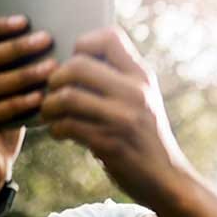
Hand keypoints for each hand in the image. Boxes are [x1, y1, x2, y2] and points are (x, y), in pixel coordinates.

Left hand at [40, 27, 195, 207]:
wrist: (167, 179)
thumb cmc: (146, 138)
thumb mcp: (143, 100)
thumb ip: (118, 79)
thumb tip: (72, 61)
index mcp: (143, 76)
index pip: (109, 36)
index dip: (83, 44)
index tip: (78, 64)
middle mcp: (136, 92)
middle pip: (77, 65)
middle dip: (55, 80)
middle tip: (53, 94)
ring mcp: (124, 118)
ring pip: (67, 96)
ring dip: (49, 107)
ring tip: (50, 115)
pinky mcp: (110, 143)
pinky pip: (67, 125)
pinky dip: (56, 129)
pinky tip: (61, 133)